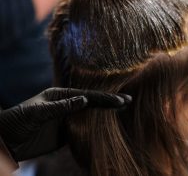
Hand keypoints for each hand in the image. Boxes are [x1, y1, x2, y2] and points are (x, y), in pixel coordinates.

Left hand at [0, 88, 130, 161]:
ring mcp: (67, 119)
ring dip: (106, 114)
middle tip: (128, 100)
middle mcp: (66, 105)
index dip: (104, 98)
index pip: (87, 96)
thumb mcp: (37, 112)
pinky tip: (107, 127)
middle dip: (110, 102)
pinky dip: (96, 129)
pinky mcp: (65, 133)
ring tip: (123, 110)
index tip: (120, 100)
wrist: (6, 141)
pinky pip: (84, 130)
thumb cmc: (17, 121)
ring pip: (90, 116)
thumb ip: (61, 107)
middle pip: (92, 103)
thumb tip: (85, 100)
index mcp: (60, 95)